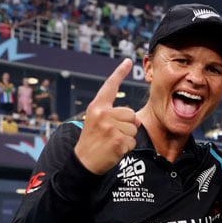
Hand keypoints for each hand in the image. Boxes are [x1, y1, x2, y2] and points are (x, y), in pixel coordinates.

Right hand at [74, 58, 139, 174]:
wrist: (83, 162)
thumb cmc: (93, 141)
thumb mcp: (98, 123)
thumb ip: (115, 116)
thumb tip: (137, 119)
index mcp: (97, 107)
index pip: (110, 87)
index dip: (119, 73)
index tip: (127, 61)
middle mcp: (103, 114)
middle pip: (131, 114)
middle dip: (127, 125)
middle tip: (111, 134)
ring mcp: (110, 127)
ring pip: (134, 128)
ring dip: (127, 137)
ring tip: (111, 142)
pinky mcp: (117, 140)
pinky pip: (133, 141)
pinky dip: (127, 148)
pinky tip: (114, 150)